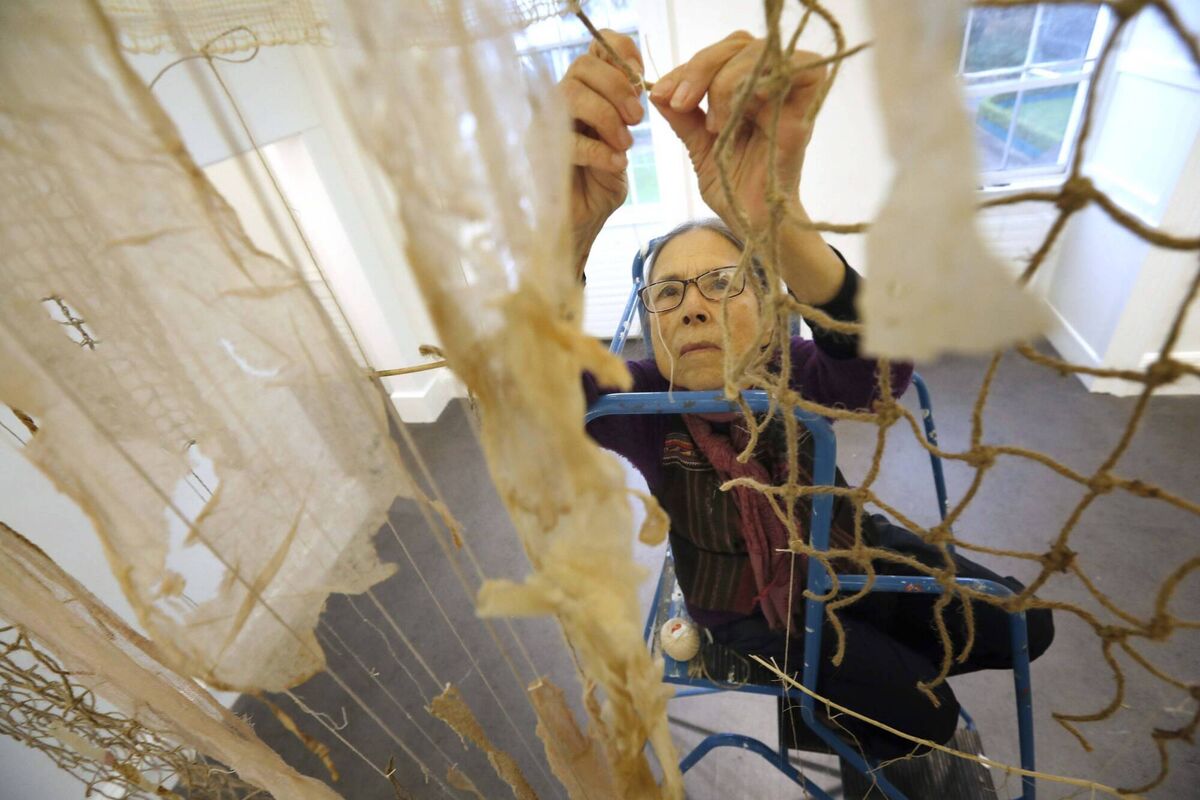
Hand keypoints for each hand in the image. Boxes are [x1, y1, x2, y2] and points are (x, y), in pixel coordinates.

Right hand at [559, 30, 644, 273]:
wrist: (583, 223)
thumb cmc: (602, 181)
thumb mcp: (623, 140)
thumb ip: (629, 111)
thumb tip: (641, 84)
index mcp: (584, 90)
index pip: (596, 46)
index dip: (621, 51)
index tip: (641, 77)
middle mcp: (560, 100)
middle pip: (582, 65)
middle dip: (617, 88)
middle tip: (637, 119)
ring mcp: (544, 124)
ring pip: (571, 94)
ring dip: (606, 117)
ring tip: (624, 145)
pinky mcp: (538, 152)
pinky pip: (568, 139)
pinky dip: (599, 151)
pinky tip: (615, 165)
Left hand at [649, 32, 826, 237]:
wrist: (753, 226)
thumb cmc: (733, 190)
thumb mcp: (699, 148)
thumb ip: (683, 118)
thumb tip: (656, 90)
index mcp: (745, 92)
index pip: (720, 53)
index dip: (688, 66)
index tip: (662, 95)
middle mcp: (769, 88)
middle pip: (738, 43)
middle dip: (700, 67)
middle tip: (680, 102)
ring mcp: (788, 98)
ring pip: (761, 50)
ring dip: (725, 80)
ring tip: (713, 123)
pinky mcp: (803, 113)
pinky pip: (801, 69)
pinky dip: (761, 81)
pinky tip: (738, 114)